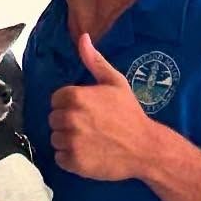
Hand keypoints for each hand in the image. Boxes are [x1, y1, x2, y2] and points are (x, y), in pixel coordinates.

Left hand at [48, 35, 154, 180]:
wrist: (146, 148)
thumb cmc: (130, 114)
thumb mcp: (115, 82)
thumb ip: (94, 61)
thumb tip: (82, 37)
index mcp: (75, 96)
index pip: (56, 99)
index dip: (70, 104)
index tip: (87, 110)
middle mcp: (69, 117)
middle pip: (53, 119)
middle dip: (68, 122)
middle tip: (90, 126)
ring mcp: (71, 141)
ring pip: (55, 138)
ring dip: (68, 140)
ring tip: (90, 140)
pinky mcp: (74, 162)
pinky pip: (59, 158)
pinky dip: (70, 158)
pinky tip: (88, 154)